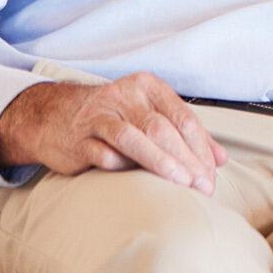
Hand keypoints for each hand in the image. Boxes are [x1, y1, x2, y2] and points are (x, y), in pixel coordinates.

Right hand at [0, 72, 226, 194]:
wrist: (52, 117)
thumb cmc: (113, 118)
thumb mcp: (150, 115)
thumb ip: (186, 134)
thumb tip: (220, 159)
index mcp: (147, 87)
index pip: (183, 117)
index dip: (201, 147)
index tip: (212, 174)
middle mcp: (124, 96)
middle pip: (163, 128)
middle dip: (187, 159)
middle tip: (202, 186)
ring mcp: (98, 116)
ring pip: (135, 138)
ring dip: (162, 162)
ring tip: (182, 184)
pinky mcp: (77, 140)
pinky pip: (102, 154)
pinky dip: (121, 166)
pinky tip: (136, 180)